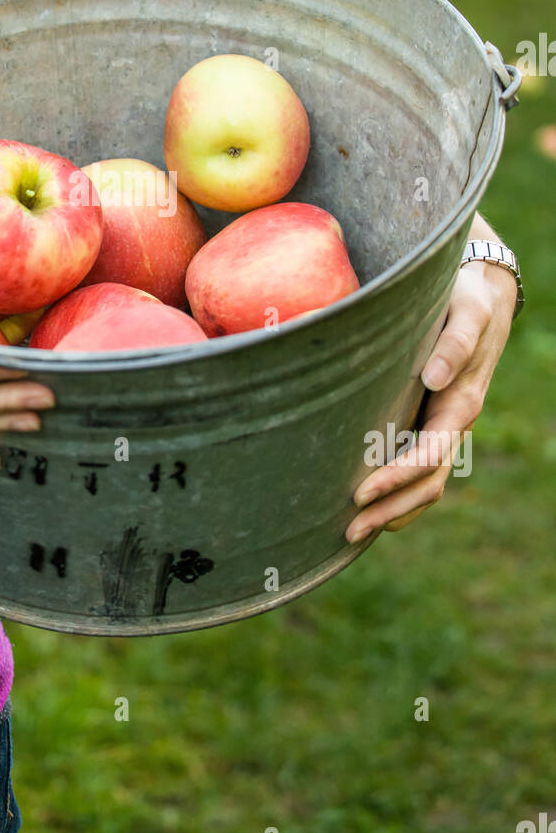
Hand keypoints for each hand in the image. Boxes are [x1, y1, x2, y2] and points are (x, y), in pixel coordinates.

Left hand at [346, 248, 516, 542]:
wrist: (484, 299)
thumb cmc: (468, 303)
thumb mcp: (466, 314)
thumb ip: (454, 343)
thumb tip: (434, 376)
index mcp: (460, 404)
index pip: (428, 455)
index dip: (396, 478)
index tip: (362, 493)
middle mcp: (453, 424)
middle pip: (426, 484)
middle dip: (389, 510)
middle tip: (348, 531)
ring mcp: (444, 429)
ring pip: (424, 486)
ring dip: (392, 512)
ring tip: (352, 532)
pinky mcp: (431, 425)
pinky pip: (419, 472)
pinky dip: (398, 498)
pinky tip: (369, 510)